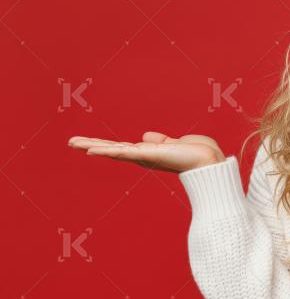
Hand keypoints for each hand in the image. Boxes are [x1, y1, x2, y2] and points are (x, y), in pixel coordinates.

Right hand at [67, 131, 225, 173]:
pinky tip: (90, 150)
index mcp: (150, 153)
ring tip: (72, 142)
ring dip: (92, 145)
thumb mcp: (176, 142)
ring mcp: (144, 157)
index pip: (123, 148)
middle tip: (71, 141)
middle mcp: (144, 157)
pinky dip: (106, 150)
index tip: (89, 143)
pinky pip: (122, 153)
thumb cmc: (198, 153)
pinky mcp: (147, 155)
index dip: (106, 145)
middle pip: (112, 149)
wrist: (209, 162)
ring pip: (113, 151)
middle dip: (92, 145)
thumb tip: (145, 136)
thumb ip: (160, 141)